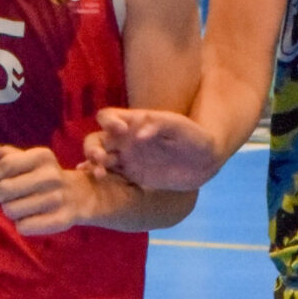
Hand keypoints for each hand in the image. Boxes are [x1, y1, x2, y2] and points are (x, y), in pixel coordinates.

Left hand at [0, 144, 93, 235]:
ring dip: (10, 211)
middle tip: (7, 198)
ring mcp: (57, 198)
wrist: (80, 195)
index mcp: (42, 156)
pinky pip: (23, 227)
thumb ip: (9, 157)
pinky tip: (31, 218)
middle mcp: (51, 176)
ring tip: (22, 206)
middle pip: (4, 190)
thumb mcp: (30, 162)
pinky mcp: (61, 220)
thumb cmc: (44, 177)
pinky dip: (21, 225)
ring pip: (11, 211)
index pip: (5, 166)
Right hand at [88, 106, 219, 191]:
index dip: (108, 121)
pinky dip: (99, 177)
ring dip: (94, 164)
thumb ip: (159, 125)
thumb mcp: (179, 126)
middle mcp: (125, 139)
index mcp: (133, 122)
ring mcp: (126, 157)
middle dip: (93, 147)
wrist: (204, 162)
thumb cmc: (193, 136)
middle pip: (96, 139)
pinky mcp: (131, 175)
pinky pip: (109, 175)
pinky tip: (98, 182)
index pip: (108, 117)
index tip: (120, 130)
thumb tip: (137, 134)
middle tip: (101, 157)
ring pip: (99, 158)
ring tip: (100, 174)